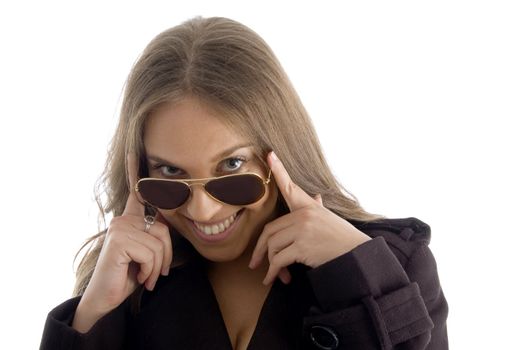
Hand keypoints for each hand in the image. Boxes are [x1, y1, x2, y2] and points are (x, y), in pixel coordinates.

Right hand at [73, 154, 172, 331]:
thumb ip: (155, 237)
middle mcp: (123, 219)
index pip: (135, 193)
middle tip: (155, 274)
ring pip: (159, 244)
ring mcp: (120, 228)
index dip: (135, 171)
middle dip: (165, 256)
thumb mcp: (146, 254)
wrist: (105, 298)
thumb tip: (166, 226)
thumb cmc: (127, 276)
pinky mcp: (119, 241)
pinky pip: (151, 253)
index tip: (134, 150)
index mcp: (129, 220)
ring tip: (146, 277)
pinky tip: (138, 277)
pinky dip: (149, 271)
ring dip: (157, 267)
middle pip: (164, 230)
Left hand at [249, 151, 369, 284]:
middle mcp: (304, 215)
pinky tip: (273, 280)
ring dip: (270, 264)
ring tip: (274, 276)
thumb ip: (318, 207)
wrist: (358, 256)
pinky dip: (273, 272)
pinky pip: (279, 260)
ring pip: (273, 246)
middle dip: (260, 249)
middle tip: (254, 263)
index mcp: (310, 207)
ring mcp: (303, 229)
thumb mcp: (330, 219)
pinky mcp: (302, 246)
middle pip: (270, 230)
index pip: (290, 186)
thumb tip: (316, 196)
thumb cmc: (342, 238)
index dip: (278, 170)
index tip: (269, 154)